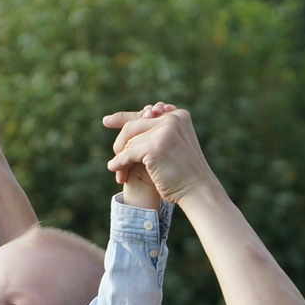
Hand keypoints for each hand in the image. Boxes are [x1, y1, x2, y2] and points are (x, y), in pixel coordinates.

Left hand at [103, 104, 219, 207]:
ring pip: (129, 142)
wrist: (198, 190)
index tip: (106, 121)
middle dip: (121, 143)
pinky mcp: (156, 146)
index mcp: (178, 116)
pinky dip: (119, 162)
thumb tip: (127, 128)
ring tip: (121, 173)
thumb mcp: (173, 147)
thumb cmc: (185, 173)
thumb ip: (156, 134)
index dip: (124, 118)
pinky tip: (114, 169)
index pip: (144, 114)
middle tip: (114, 157)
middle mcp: (172, 119)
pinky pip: (128, 153)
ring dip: (122, 158)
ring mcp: (164, 131)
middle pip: (133, 126)